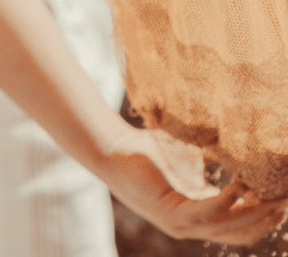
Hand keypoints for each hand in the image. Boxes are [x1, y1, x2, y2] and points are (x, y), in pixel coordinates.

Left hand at [98, 125, 287, 246]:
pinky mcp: (172, 212)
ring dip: (257, 214)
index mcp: (197, 216)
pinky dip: (229, 200)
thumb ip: (206, 164)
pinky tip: (244, 186)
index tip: (285, 202)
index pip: (240, 227)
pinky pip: (208, 211)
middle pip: (242, 232)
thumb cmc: (145, 151)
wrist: (111, 149)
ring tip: (277, 197)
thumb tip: (227, 148)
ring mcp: (182, 225)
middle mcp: (192, 227)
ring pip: (230, 227)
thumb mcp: (185, 162)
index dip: (265, 218)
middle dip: (270, 220)